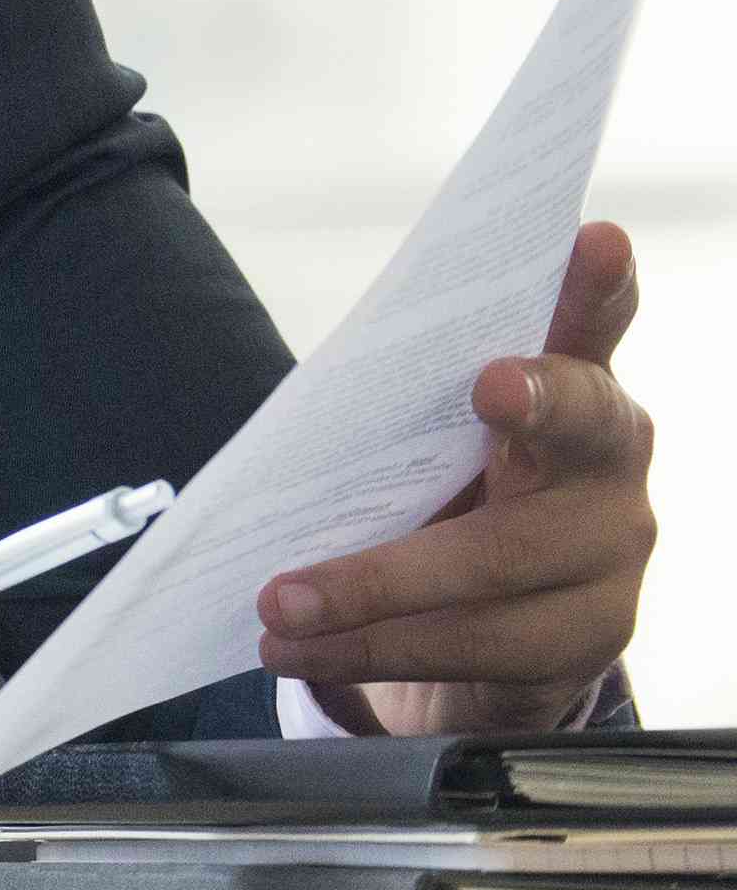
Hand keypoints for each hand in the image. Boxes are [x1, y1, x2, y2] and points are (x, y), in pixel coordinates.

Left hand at [258, 219, 654, 735]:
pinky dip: (373, 649)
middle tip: (488, 383)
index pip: (593, 327)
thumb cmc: (447, 499)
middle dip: (529, 411)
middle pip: (580, 431)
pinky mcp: (581, 645)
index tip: (594, 238)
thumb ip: (404, 412)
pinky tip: (301, 651)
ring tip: (277, 604)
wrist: (495, 633)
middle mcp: (611, 465)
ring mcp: (611, 559)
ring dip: (374, 589)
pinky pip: (475, 649)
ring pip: (500, 565)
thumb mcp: (427, 446)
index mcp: (570, 393)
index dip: (600, 286)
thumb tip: (302, 422)